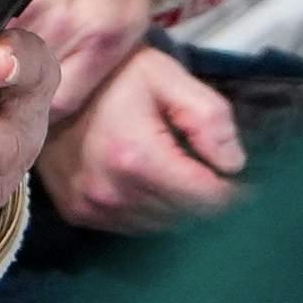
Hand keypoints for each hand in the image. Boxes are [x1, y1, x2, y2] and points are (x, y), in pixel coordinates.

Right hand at [39, 44, 247, 233]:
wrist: (51, 80)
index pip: (206, 200)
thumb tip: (234, 165)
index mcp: (136, 156)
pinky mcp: (78, 212)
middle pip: (185, 217)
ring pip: (161, 227)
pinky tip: (153, 183)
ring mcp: (90, 205)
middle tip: (216, 175)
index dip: (235, 194)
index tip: (251, 185)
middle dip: (208, 199)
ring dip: (180, 208)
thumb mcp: (169, 78)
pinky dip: (151, 211)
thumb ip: (209, 118)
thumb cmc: (115, 75)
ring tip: (185, 176)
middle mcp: (110, 190)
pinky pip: (132, 227)